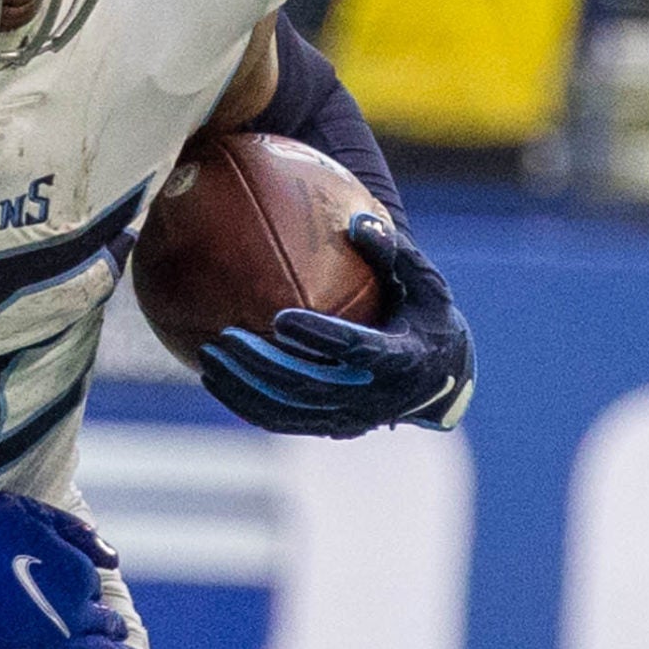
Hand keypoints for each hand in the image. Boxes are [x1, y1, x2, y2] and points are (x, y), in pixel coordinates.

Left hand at [199, 214, 475, 439]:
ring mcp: (350, 417)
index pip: (356, 351)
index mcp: (401, 358)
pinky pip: (281, 421)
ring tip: (209, 356)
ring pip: (290, 410)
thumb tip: (359, 221)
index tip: (280, 318)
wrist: (440, 376)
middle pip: (311, 385)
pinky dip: (245, 403)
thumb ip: (394, 253)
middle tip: (225, 336)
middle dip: (264, 364)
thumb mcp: (424, 283)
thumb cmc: (424, 316)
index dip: (320, 337)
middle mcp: (375, 395)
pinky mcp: (329, 427)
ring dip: (245, 386)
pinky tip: (213, 378)